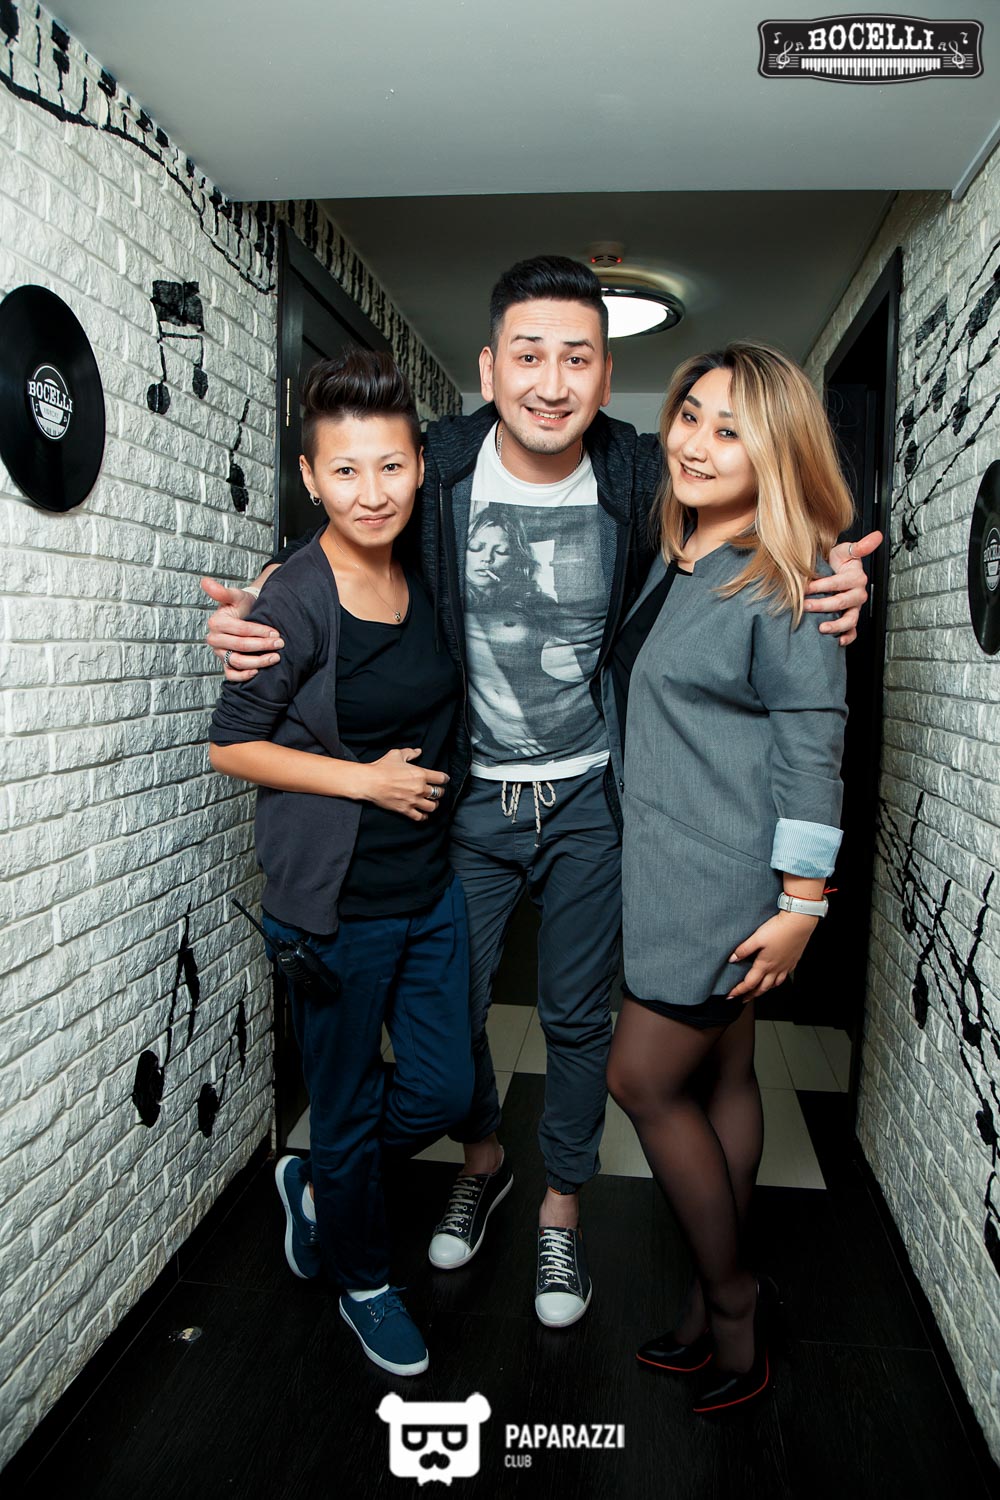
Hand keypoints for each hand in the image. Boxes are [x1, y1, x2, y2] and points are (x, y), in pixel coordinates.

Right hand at [201, 577, 283, 682]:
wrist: (247, 615)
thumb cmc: (242, 605)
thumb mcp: (235, 595)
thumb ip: (222, 591)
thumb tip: (205, 581)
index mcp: (216, 623)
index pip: (241, 630)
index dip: (259, 632)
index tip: (276, 632)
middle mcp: (215, 640)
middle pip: (240, 646)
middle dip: (262, 646)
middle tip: (280, 644)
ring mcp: (220, 653)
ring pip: (237, 662)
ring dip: (258, 662)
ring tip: (275, 658)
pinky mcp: (226, 663)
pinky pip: (231, 675)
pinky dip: (243, 676)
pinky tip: (258, 672)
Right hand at [364, 748, 448, 821]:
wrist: (369, 782)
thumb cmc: (382, 767)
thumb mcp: (397, 754)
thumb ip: (410, 753)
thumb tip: (418, 752)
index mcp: (420, 774)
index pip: (441, 778)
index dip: (444, 778)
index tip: (443, 779)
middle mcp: (419, 788)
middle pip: (439, 793)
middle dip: (439, 791)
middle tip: (437, 790)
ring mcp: (413, 800)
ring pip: (432, 806)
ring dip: (434, 804)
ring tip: (431, 802)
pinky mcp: (405, 810)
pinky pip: (420, 817)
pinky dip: (424, 816)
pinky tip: (423, 813)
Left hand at [726, 912, 818, 999]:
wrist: (800, 923)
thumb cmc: (779, 929)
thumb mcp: (757, 938)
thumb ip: (743, 949)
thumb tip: (732, 959)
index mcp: (765, 964)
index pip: (749, 983)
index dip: (739, 990)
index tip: (730, 995)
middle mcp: (776, 969)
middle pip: (762, 988)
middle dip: (751, 995)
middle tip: (744, 998)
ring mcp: (786, 966)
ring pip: (774, 984)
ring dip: (765, 990)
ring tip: (759, 990)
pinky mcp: (793, 961)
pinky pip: (784, 977)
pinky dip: (777, 981)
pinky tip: (776, 977)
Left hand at [803, 529, 882, 645]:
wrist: (835, 571)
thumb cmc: (838, 562)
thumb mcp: (845, 550)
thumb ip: (859, 545)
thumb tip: (876, 536)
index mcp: (856, 578)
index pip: (839, 583)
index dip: (822, 585)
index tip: (806, 587)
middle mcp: (857, 595)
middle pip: (842, 602)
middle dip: (822, 605)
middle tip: (805, 605)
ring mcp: (854, 608)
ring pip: (850, 620)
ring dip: (835, 625)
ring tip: (821, 628)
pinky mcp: (851, 619)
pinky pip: (853, 632)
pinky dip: (847, 638)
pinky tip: (838, 641)